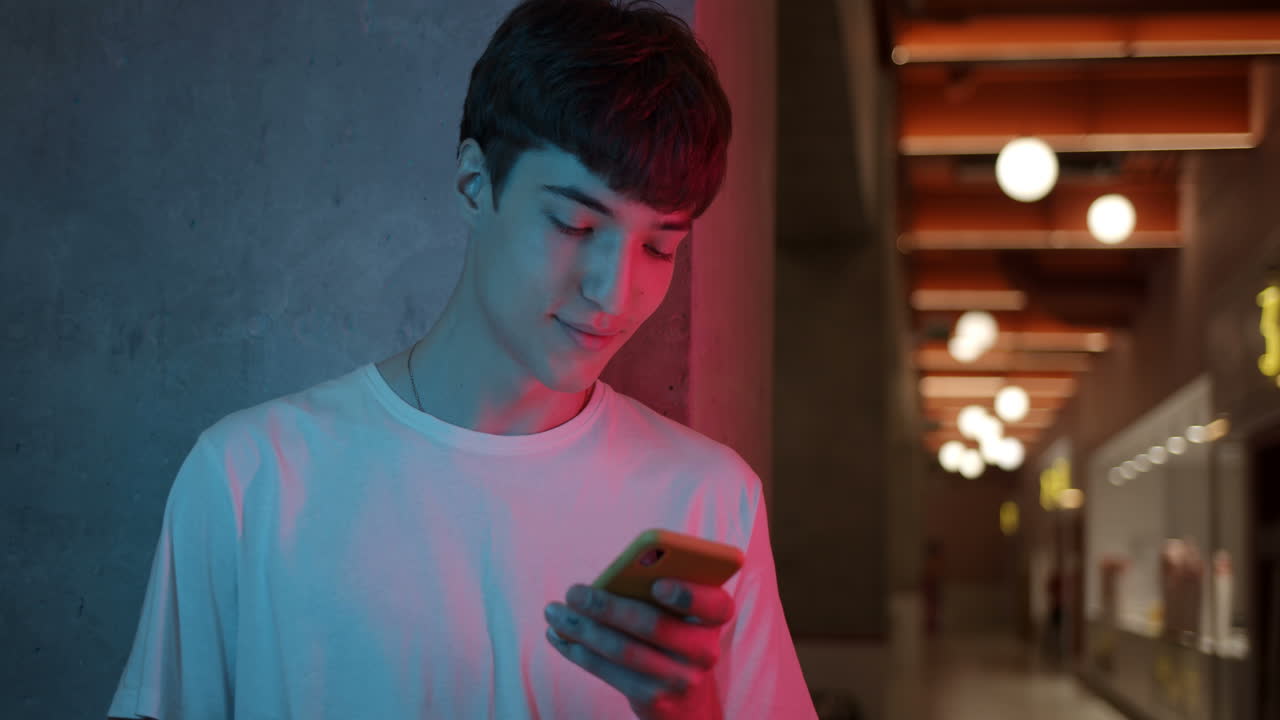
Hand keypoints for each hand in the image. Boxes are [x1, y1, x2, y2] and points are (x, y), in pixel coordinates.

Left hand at [544, 578, 734, 718]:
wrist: (687, 701)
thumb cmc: (672, 636)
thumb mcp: (677, 612)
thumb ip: (655, 592)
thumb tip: (606, 581)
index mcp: (715, 617)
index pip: (716, 604)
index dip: (689, 595)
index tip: (657, 584)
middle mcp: (705, 650)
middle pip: (653, 625)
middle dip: (606, 606)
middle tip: (572, 591)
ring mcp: (680, 679)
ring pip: (623, 650)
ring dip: (582, 629)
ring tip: (553, 612)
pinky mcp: (654, 699)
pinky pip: (610, 673)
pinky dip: (579, 652)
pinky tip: (559, 636)